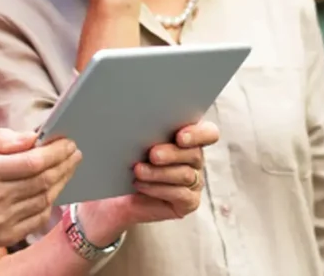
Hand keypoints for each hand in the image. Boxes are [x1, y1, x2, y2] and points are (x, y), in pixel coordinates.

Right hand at [0, 129, 82, 247]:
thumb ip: (0, 139)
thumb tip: (32, 137)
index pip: (31, 162)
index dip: (55, 152)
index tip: (68, 142)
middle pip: (42, 180)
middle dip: (64, 163)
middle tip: (74, 152)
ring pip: (44, 198)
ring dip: (61, 180)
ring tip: (68, 166)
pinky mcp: (5, 235)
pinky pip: (38, 216)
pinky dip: (50, 200)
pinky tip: (54, 186)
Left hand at [87, 121, 217, 232]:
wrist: (114, 195)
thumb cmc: (124, 161)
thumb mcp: (133, 143)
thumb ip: (144, 132)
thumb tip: (135, 122)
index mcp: (189, 137)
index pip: (208, 133)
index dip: (198, 134)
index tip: (180, 137)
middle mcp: (195, 159)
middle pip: (195, 153)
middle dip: (172, 153)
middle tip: (152, 154)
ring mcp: (195, 181)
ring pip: (185, 175)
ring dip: (159, 172)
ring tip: (138, 170)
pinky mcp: (188, 202)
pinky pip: (180, 195)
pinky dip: (158, 189)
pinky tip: (140, 184)